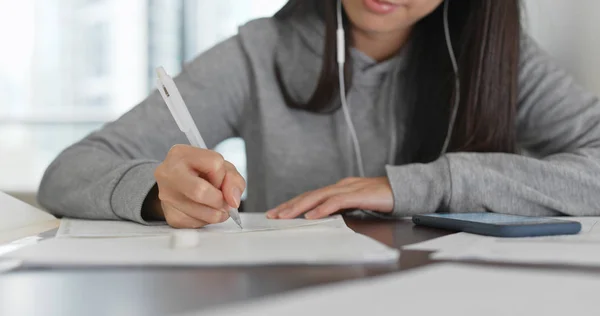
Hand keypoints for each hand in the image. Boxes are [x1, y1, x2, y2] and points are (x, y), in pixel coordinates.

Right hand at [151, 144, 245, 227]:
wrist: (178, 187)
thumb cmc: (202, 174)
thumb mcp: (222, 168)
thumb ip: (233, 179)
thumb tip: (233, 200)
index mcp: (180, 154)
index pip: (215, 164)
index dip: (222, 175)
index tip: (218, 179)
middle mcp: (167, 173)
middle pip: (200, 191)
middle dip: (219, 199)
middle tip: (223, 201)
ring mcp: (165, 196)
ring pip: (202, 213)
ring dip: (217, 213)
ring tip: (216, 207)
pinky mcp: (170, 216)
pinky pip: (197, 224)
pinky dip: (206, 220)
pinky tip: (203, 211)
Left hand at [266, 177, 393, 219]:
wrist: (404, 189)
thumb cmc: (383, 198)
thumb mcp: (358, 204)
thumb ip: (342, 208)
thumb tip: (324, 217)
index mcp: (339, 188)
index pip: (311, 196)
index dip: (293, 204)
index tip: (278, 213)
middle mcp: (340, 186)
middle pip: (309, 195)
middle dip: (289, 206)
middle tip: (273, 215)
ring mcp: (349, 189)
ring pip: (318, 197)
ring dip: (300, 207)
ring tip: (285, 216)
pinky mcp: (359, 194)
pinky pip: (336, 201)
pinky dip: (322, 208)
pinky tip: (312, 215)